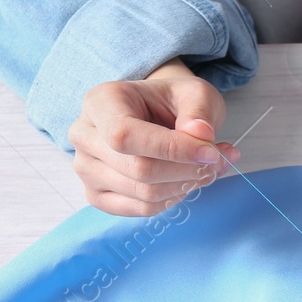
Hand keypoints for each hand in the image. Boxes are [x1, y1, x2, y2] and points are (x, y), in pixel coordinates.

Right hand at [67, 57, 240, 215]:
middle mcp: (84, 136)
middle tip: (217, 160)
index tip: (211, 152)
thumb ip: (199, 110)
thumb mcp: (194, 93)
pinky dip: (172, 199)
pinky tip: (186, 181)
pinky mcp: (98, 195)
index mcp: (100, 102)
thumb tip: (200, 133)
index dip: (171, 149)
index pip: (125, 135)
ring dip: (185, 185)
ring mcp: (86, 169)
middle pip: (137, 169)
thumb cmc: (172, 102)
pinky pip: (141, 209)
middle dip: (186, 170)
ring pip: (142, 193)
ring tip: (207, 168)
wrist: (158, 115)